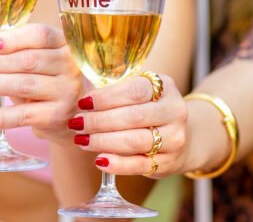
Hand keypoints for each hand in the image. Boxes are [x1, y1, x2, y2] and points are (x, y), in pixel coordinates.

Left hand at [0, 23, 88, 141]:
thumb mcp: (36, 63)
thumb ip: (11, 55)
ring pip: (23, 84)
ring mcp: (67, 91)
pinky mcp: (58, 116)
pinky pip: (24, 116)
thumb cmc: (46, 81)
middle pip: (27, 60)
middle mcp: (71, 65)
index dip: (10, 40)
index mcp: (64, 43)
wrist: (72, 117)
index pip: (39, 35)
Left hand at [67, 73, 188, 177]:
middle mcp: (174, 111)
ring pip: (135, 141)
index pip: (134, 91)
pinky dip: (118, 164)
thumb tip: (82, 100)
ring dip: (103, 141)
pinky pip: (140, 165)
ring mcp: (174, 138)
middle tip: (76, 123)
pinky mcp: (168, 162)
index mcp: (165, 87)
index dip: (105, 97)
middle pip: (132, 117)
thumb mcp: (138, 92)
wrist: (176, 135)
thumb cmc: (146, 108)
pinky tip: (99, 161)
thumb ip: (114, 91)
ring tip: (82, 140)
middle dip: (99, 121)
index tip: (83, 103)